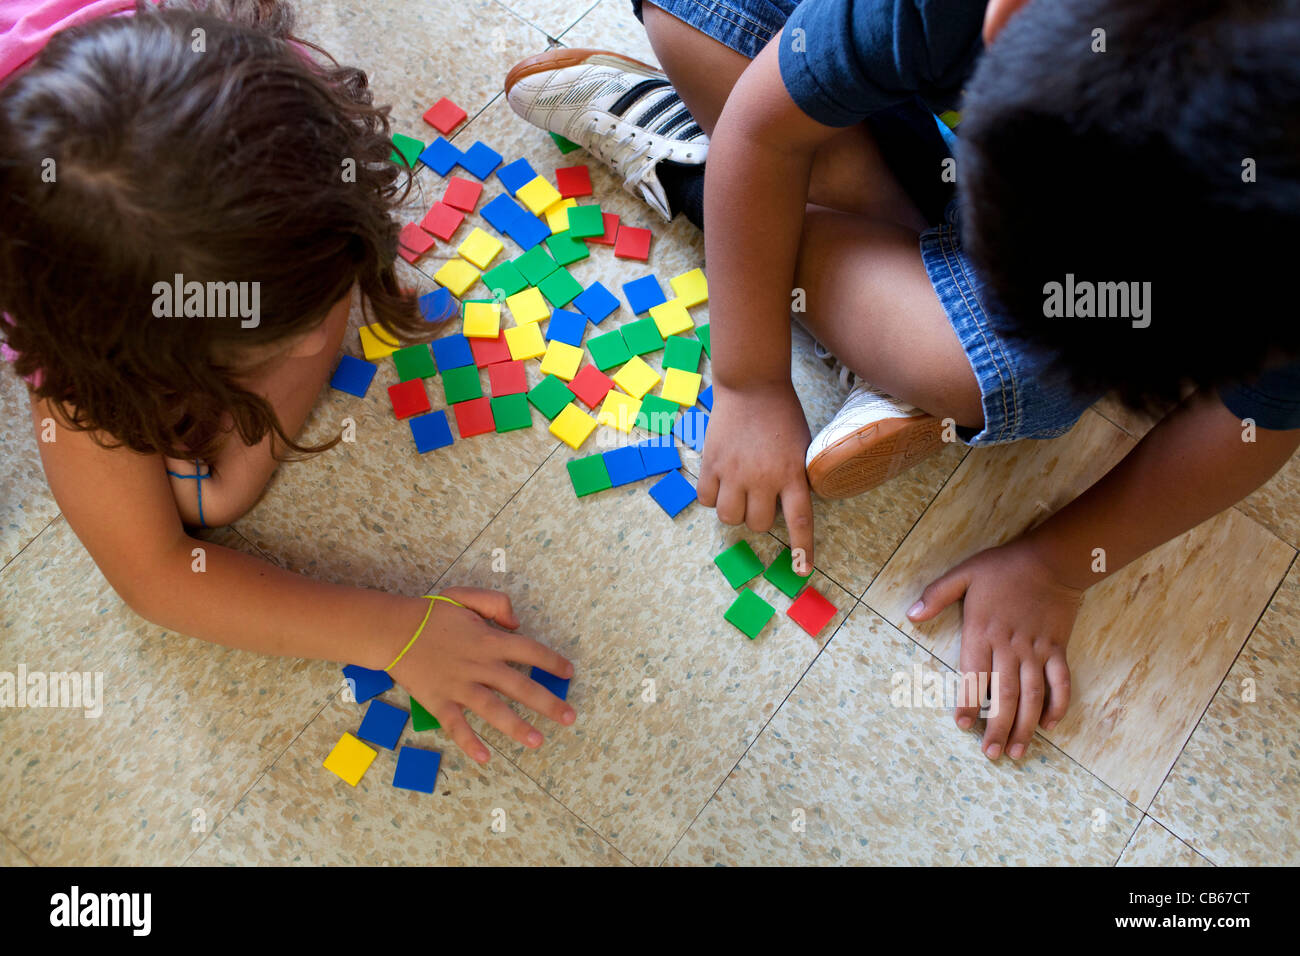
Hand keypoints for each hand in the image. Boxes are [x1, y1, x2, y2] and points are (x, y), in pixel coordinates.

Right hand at [389, 587, 574, 764]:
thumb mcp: (466, 596)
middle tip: (570, 718)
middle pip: (521, 686)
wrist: (392, 631)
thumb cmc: (430, 614)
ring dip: (516, 727)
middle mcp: (479, 665)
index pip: (530, 651)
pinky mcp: (439, 702)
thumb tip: (517, 624)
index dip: (552, 661)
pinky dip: (469, 743)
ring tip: (537, 741)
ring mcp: (460, 686)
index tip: (568, 673)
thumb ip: (496, 604)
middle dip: (548, 703)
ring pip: (493, 709)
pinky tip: (485, 759)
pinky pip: (457, 726)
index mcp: (489, 639)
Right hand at [698, 381, 815, 568]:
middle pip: (759, 525)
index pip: (800, 521)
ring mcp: (734, 472)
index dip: (802, 548)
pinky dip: (714, 498)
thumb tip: (790, 507)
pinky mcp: (712, 463)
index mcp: (792, 474)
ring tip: (739, 495)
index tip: (802, 568)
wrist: (752, 386)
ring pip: (731, 518)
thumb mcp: (802, 447)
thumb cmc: (782, 416)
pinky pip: (707, 499)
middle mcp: (763, 478)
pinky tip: (721, 483)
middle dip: (760, 518)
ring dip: (736, 512)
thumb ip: (797, 478)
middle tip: (760, 499)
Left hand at [907, 541, 1082, 760]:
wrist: (1051, 559)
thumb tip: (911, 614)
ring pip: (1032, 695)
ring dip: (1025, 726)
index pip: (973, 675)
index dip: (967, 702)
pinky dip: (1058, 705)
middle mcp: (1010, 646)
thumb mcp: (964, 574)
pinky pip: (1060, 682)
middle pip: (1004, 694)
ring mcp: (1036, 650)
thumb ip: (937, 594)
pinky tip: (1050, 725)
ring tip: (1016, 751)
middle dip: (996, 726)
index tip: (962, 725)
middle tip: (990, 754)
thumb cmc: (1003, 567)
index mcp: (983, 631)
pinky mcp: (1058, 649)